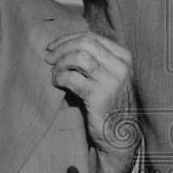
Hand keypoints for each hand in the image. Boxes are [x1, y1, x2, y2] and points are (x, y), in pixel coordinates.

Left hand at [45, 31, 136, 172]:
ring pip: (79, 57)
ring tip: (54, 72)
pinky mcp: (100, 95)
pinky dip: (60, 78)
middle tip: (48, 57)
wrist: (119, 135)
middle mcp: (121, 66)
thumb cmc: (110, 104)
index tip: (53, 46)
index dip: (68, 39)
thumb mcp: (109, 77)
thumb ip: (96, 60)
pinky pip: (73, 78)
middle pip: (85, 43)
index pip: (92, 37)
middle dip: (62, 48)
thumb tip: (64, 45)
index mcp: (124, 58)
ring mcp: (112, 80)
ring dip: (61, 62)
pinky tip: (56, 83)